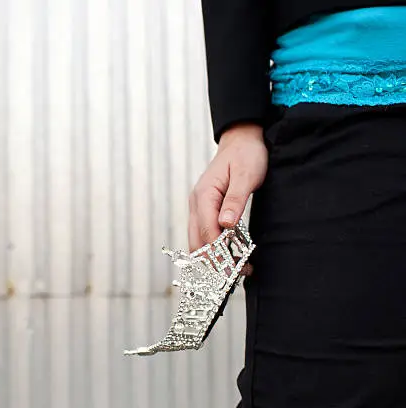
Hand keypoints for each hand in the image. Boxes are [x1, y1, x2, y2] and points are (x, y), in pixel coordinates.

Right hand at [188, 124, 267, 274]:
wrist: (242, 139)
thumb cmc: (246, 155)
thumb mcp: (246, 175)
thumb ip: (235, 200)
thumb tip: (225, 225)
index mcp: (204, 195)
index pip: (207, 231)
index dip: (218, 252)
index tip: (233, 270)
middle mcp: (197, 203)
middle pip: (197, 240)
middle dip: (213, 262)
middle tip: (232, 280)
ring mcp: (199, 207)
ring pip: (199, 240)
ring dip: (214, 258)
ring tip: (236, 272)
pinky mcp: (206, 209)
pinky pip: (205, 233)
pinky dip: (215, 248)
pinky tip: (231, 257)